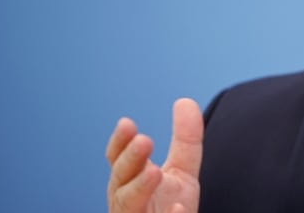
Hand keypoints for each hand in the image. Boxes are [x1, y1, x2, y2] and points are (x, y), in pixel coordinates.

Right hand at [106, 98, 202, 212]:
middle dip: (129, 162)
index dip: (120, 144)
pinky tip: (178, 209)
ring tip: (155, 172)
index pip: (118, 163)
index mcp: (130, 186)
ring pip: (128, 209)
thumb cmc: (170, 208)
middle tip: (145, 140)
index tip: (128, 124)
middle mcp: (127, 206)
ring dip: (139, 189)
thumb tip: (185, 101)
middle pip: (121, 183)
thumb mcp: (182, 172)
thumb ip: (184, 140)